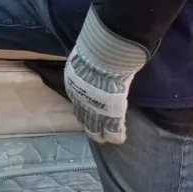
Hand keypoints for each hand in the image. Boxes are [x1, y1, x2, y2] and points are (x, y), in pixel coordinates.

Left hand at [65, 7, 148, 145]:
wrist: (103, 58)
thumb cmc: (95, 50)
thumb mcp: (84, 56)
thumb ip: (87, 60)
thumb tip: (91, 54)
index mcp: (73, 84)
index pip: (77, 101)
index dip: (82, 109)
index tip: (85, 114)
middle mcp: (80, 99)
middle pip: (84, 117)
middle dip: (90, 126)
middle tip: (95, 134)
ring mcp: (94, 108)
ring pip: (96, 125)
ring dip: (101, 133)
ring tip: (105, 140)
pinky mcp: (110, 113)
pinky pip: (113, 128)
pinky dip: (116, 135)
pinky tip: (118, 140)